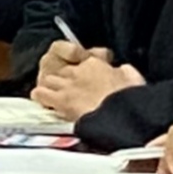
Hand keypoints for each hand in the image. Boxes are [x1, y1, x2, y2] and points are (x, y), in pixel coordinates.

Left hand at [27, 42, 143, 121]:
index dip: (82, 71)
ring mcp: (67, 85)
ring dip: (50, 86)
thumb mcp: (132, 76)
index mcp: (95, 64)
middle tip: (66, 89)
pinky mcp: (61, 100)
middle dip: (63, 78)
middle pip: (62, 71)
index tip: (85, 79)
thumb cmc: (130, 96)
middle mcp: (78, 71)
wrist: (121, 112)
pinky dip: (40, 97)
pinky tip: (43, 101)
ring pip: (49, 80)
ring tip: (51, 95)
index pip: (81, 62)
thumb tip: (122, 69)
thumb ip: (124, 71)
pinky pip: (42, 94)